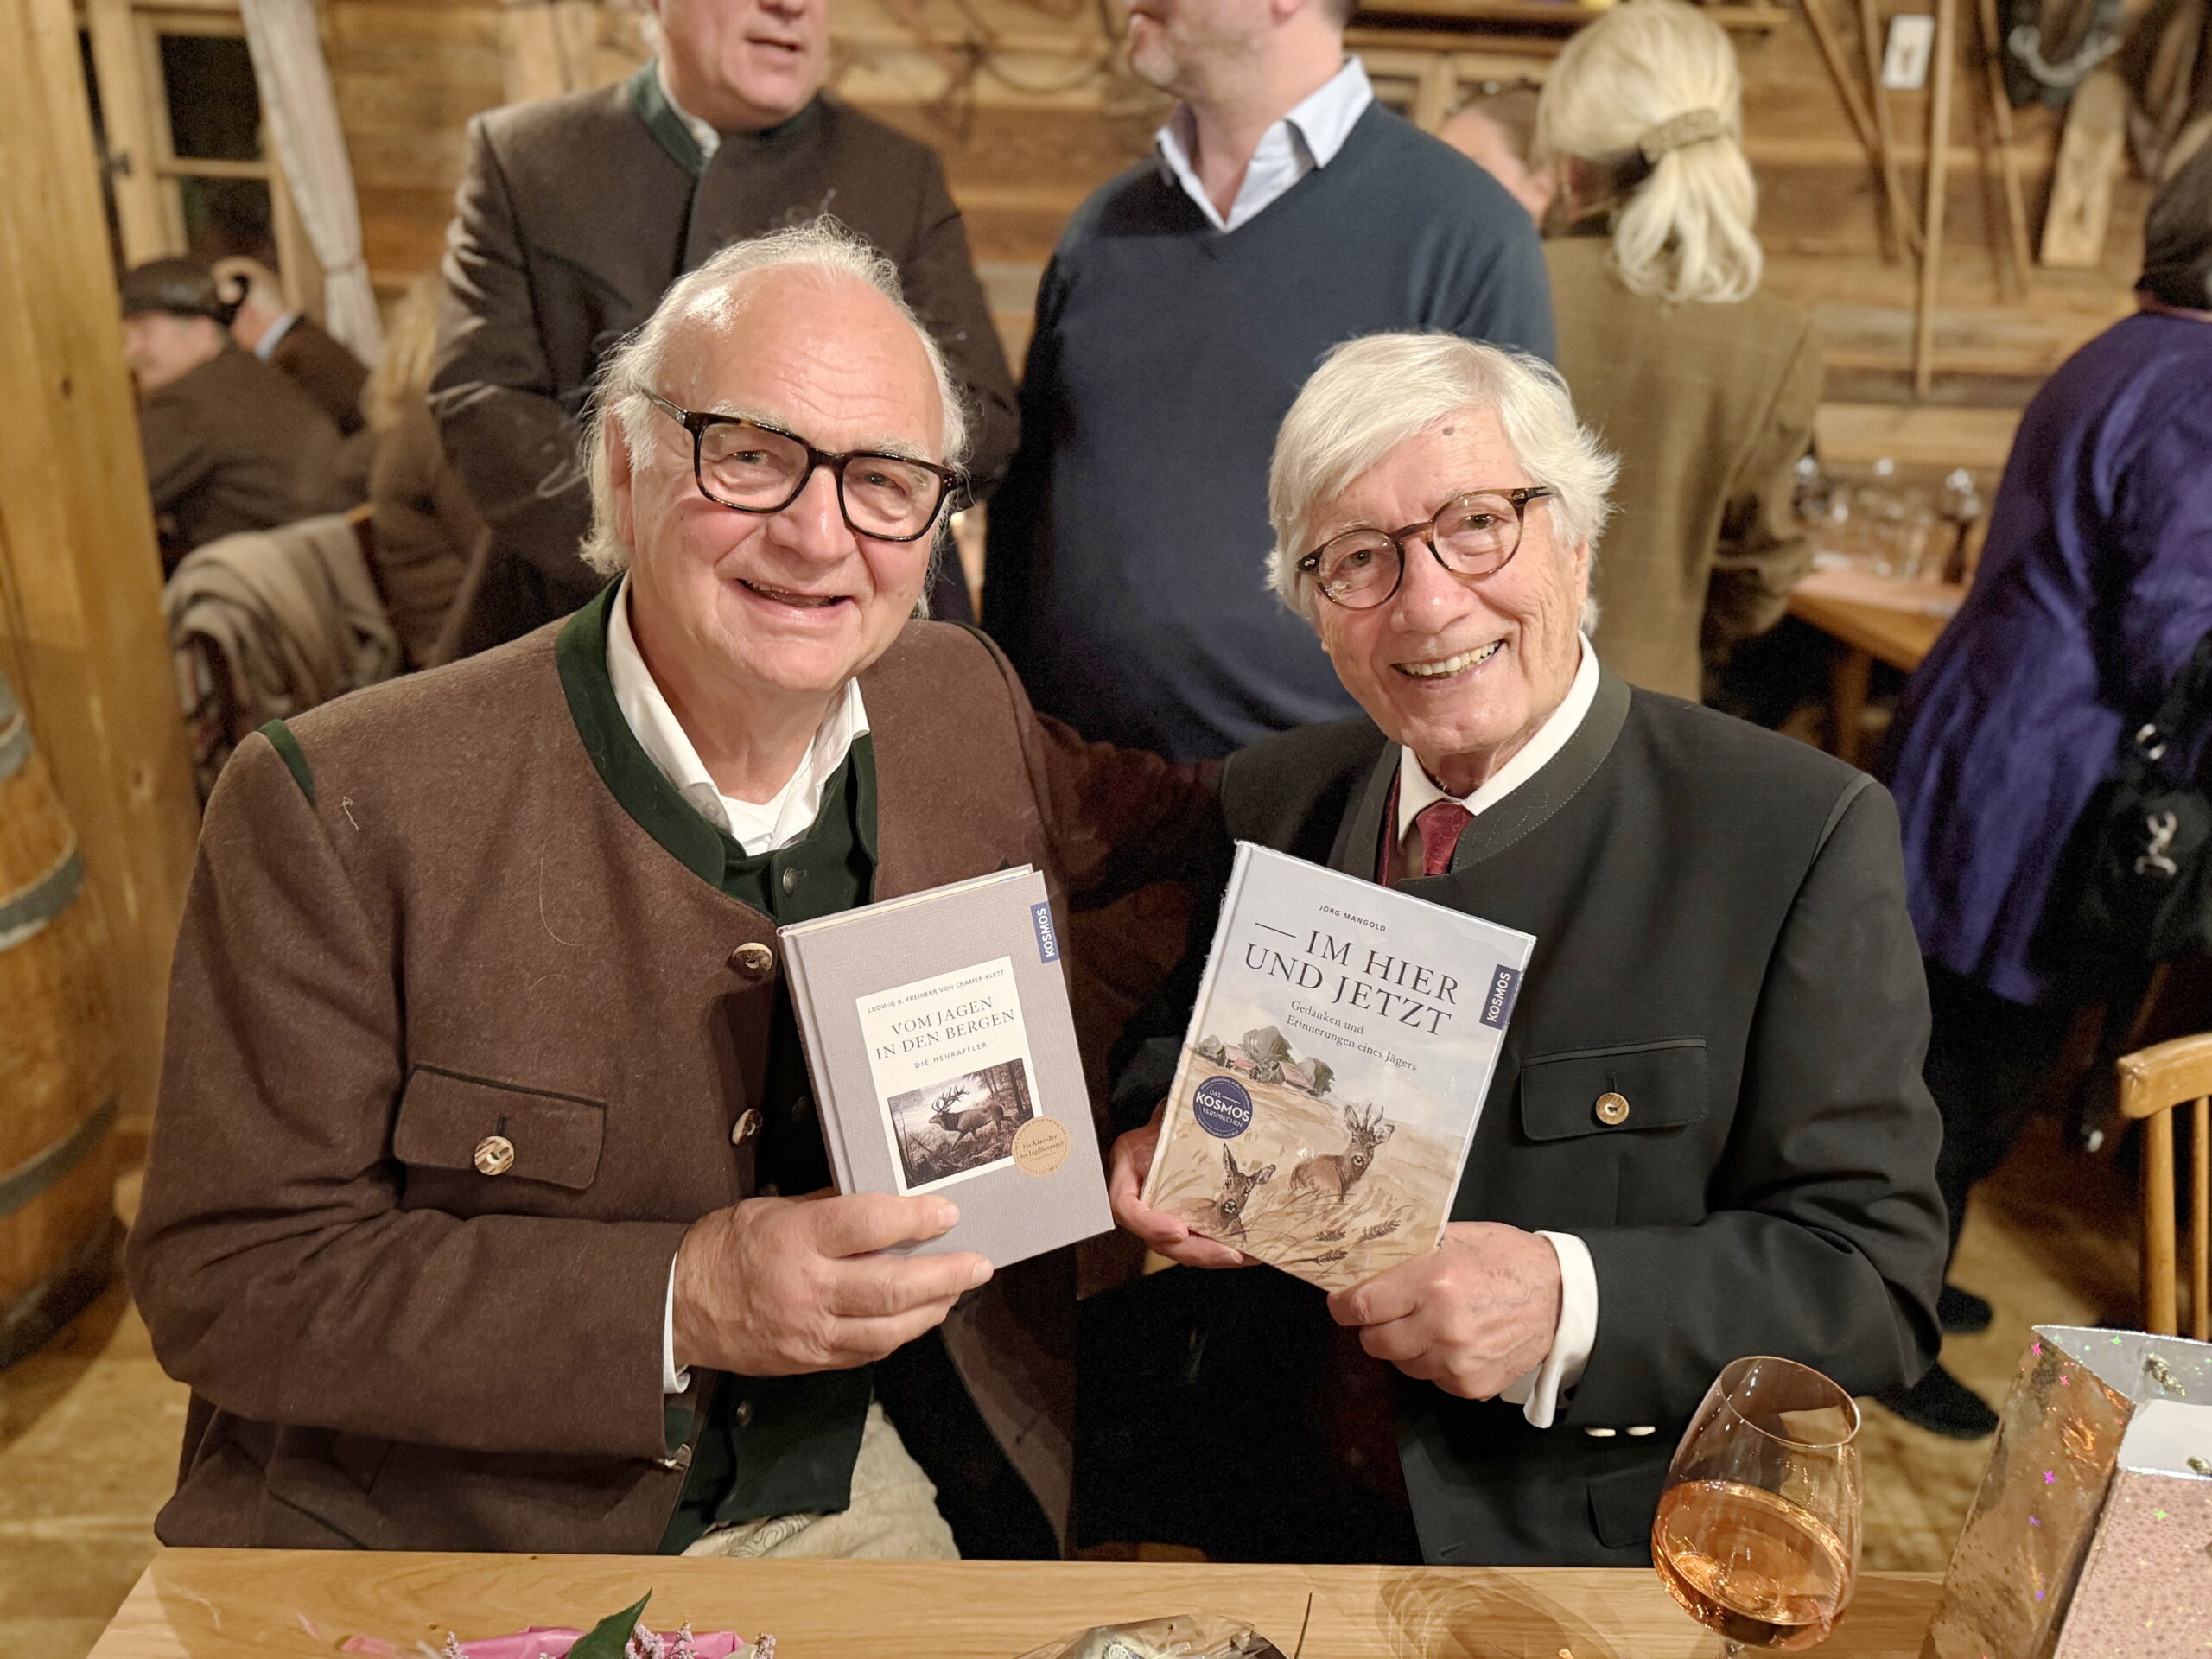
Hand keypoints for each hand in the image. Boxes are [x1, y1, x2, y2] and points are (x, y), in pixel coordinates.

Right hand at [671, 1190, 990, 1375]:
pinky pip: (869, 1351)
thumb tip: (883, 1201)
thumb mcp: (774, 1209)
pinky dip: (901, 1333)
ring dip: (933, 1309)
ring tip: (957, 1289)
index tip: (946, 1212)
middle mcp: (808, 1289)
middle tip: (977, 1264)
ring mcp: (811, 1332)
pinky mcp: (812, 1360)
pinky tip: (919, 1316)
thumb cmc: (726, 1249)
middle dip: (945, 1275)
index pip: (867, 1225)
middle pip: (891, 1286)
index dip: (914, 1219)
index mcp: (796, 1240)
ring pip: (889, 1328)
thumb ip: (829, 1207)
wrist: (680, 1308)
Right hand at [1106, 1103, 1256, 1269]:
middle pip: (1158, 1238)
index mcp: (1128, 1169)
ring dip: (1213, 1255)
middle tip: (1227, 1253)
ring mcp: (1161, 1211)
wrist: (1182, 1117)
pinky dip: (1223, 1247)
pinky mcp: (1184, 1218)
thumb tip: (1219, 1109)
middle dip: (1194, 1250)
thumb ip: (1181, 1119)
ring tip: (1244, 1255)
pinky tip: (1250, 1251)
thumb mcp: (1170, 1112)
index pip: (1126, 1207)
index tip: (1179, 1230)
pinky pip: (1199, 1240)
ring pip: (1182, 1246)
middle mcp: (1141, 1196)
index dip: (1150, 1224)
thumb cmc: (1175, 1113)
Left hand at [1327, 1222, 1560, 1398]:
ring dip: (1405, 1346)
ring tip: (1430, 1322)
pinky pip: (1430, 1378)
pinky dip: (1433, 1362)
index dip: (1343, 1305)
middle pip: (1373, 1342)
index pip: (1360, 1306)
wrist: (1561, 1298)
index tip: (1342, 1301)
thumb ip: (1410, 1253)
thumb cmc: (1507, 1260)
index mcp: (1433, 1282)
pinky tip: (1454, 1340)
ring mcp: (1456, 1361)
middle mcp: (1441, 1326)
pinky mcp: (1470, 1385)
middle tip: (1389, 1311)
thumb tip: (1364, 1262)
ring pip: (1400, 1363)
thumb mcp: (1456, 1238)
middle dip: (1373, 1326)